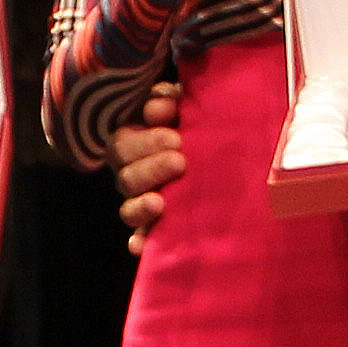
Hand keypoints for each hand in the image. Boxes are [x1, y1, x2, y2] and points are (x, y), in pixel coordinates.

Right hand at [112, 80, 184, 251]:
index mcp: (133, 145)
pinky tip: (140, 246)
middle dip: (151, 168)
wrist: (224, 151)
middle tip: (180, 160)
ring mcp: (144, 203)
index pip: (123, 144)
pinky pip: (142, 239)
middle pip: (126, 178)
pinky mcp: (157, 227)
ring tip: (161, 202)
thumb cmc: (195, 123)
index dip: (145, 140)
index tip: (175, 135)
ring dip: (142, 205)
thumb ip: (168, 100)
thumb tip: (161, 108)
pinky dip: (140, 242)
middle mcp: (133, 176)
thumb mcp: (181, 106)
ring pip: (129, 210)